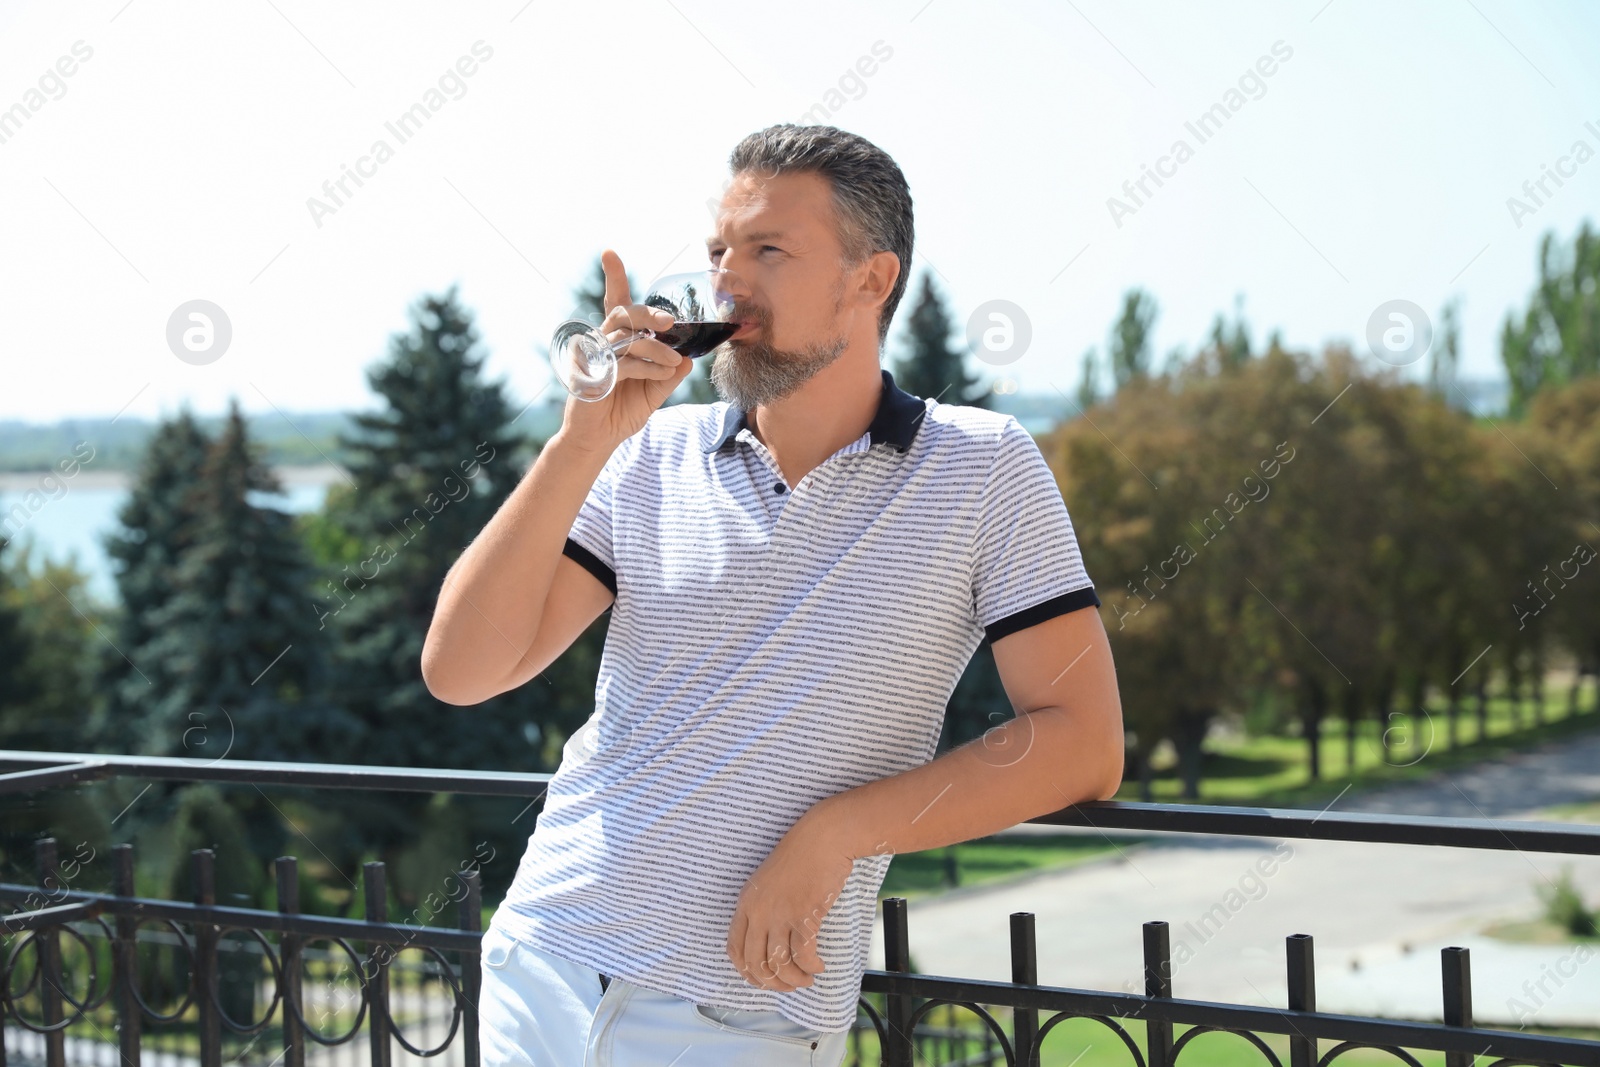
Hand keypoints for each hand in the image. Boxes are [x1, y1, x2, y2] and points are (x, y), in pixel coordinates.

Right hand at [558, 249, 695, 453]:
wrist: (599, 439)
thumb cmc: (623, 411)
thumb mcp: (654, 391)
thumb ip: (668, 373)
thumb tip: (688, 358)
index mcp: (617, 340)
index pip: (616, 304)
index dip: (613, 277)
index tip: (608, 252)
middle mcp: (603, 342)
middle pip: (623, 313)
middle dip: (648, 313)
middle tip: (670, 321)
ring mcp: (594, 356)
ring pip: (626, 337)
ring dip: (655, 347)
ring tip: (673, 359)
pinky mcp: (591, 374)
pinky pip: (624, 362)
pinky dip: (647, 366)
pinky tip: (661, 373)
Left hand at [726, 810, 854, 991]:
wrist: (823, 838)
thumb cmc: (801, 857)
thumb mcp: (769, 882)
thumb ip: (764, 909)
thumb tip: (769, 943)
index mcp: (746, 903)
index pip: (735, 950)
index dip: (747, 973)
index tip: (763, 980)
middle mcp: (759, 911)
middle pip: (755, 963)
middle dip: (772, 983)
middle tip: (789, 986)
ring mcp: (780, 914)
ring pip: (779, 965)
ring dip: (794, 979)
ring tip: (807, 978)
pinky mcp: (804, 915)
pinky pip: (803, 956)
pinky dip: (811, 967)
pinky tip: (819, 966)